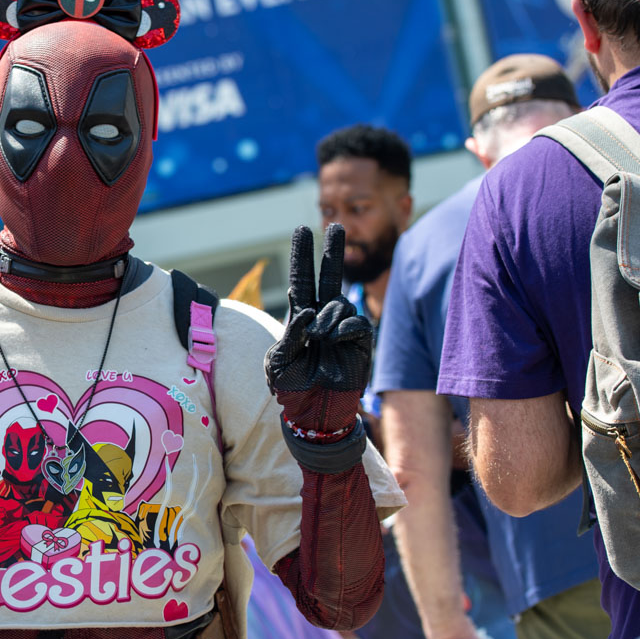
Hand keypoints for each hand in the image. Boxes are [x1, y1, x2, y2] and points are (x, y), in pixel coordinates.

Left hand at [265, 225, 372, 434]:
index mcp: (299, 317)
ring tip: (320, 339)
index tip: (303, 230)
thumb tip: (306, 312)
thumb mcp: (277, 363)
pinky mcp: (361, 342)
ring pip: (339, 304)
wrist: (314, 413)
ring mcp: (343, 328)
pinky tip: (335, 340)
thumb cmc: (291, 389)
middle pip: (328, 276)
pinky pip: (356, 323)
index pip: (301, 280)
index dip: (302, 256)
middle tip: (336, 225)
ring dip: (327, 318)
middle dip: (332, 251)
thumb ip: (288, 336)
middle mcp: (322, 317)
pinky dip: (344, 329)